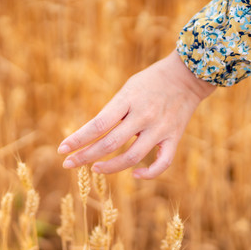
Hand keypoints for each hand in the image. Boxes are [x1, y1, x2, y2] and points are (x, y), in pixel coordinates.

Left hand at [58, 51, 215, 178]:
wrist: (189, 74)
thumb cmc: (151, 81)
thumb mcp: (128, 89)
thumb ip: (113, 112)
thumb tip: (92, 137)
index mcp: (128, 100)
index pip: (98, 124)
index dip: (78, 139)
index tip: (62, 149)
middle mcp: (143, 115)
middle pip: (110, 143)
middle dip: (85, 156)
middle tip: (68, 164)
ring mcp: (160, 128)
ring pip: (132, 157)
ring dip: (110, 167)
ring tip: (95, 169)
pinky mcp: (175, 137)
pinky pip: (163, 163)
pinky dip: (148, 173)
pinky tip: (135, 174)